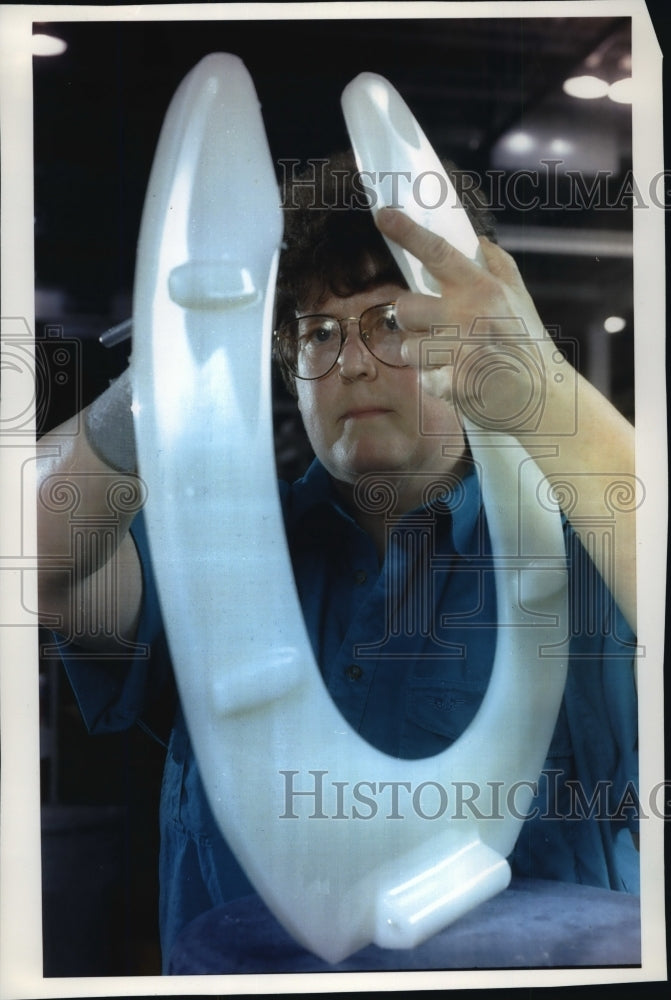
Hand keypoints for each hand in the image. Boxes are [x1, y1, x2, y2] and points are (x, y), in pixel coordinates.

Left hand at [376, 207, 569, 435]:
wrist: (545, 397)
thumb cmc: (528, 345)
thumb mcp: (520, 298)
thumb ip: (498, 266)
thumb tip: (480, 240)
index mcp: (482, 288)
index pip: (437, 252)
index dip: (407, 232)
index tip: (382, 215)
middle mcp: (468, 314)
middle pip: (404, 308)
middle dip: (413, 322)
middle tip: (435, 330)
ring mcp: (460, 350)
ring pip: (407, 348)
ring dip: (422, 356)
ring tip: (450, 360)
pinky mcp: (454, 383)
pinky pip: (423, 379)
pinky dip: (436, 384)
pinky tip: (458, 382)